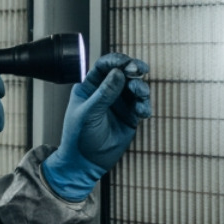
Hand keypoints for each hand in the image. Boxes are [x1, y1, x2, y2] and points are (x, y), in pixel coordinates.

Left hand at [41, 53, 151, 201]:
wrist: (85, 163)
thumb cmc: (79, 136)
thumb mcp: (88, 113)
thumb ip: (104, 94)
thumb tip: (119, 72)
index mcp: (90, 86)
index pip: (104, 66)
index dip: (116, 61)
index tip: (126, 63)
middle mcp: (107, 91)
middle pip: (124, 72)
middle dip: (134, 69)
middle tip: (141, 70)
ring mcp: (120, 103)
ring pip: (135, 87)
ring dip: (141, 87)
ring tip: (141, 94)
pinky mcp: (131, 116)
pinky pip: (141, 105)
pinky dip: (144, 105)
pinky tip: (143, 112)